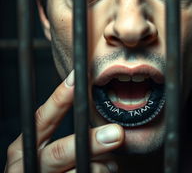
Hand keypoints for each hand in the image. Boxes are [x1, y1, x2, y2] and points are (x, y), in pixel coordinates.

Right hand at [5, 71, 123, 172]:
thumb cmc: (48, 169)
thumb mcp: (48, 150)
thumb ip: (65, 133)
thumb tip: (98, 115)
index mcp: (25, 148)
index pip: (42, 118)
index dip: (60, 98)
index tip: (77, 78)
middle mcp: (28, 166)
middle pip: (60, 152)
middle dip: (90, 142)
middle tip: (117, 133)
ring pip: (80, 172)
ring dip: (99, 164)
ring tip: (107, 160)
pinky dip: (101, 172)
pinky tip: (104, 169)